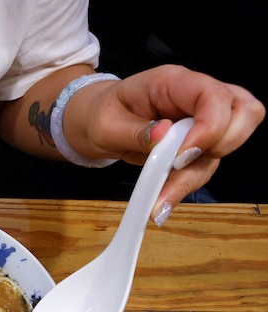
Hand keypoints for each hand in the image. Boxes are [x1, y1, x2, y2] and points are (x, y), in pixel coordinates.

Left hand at [75, 65, 264, 221]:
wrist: (93, 123)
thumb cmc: (99, 115)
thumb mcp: (105, 124)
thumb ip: (134, 131)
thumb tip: (163, 135)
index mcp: (173, 83)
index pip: (214, 95)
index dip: (210, 126)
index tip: (180, 156)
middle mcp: (195, 99)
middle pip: (244, 112)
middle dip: (223, 145)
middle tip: (181, 166)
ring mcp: (200, 121)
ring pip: (225, 148)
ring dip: (195, 177)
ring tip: (160, 202)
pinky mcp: (196, 144)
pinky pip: (205, 165)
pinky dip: (186, 185)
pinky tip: (163, 201)